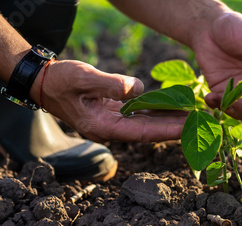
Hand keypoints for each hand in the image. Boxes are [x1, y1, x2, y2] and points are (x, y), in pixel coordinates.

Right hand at [30, 60, 186, 142]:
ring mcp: (112, 121)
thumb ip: (111, 84)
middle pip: (148, 130)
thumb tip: (139, 89)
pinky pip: (138, 113)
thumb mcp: (83, 78)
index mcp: (103, 126)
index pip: (143, 132)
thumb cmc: (59, 80)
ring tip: (191, 114)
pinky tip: (170, 106)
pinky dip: (154, 110)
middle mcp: (110, 128)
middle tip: (199, 122)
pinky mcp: (113, 112)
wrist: (43, 82)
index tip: (188, 128)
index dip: (167, 130)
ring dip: (166, 118)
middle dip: (173, 126)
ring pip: (145, 122)